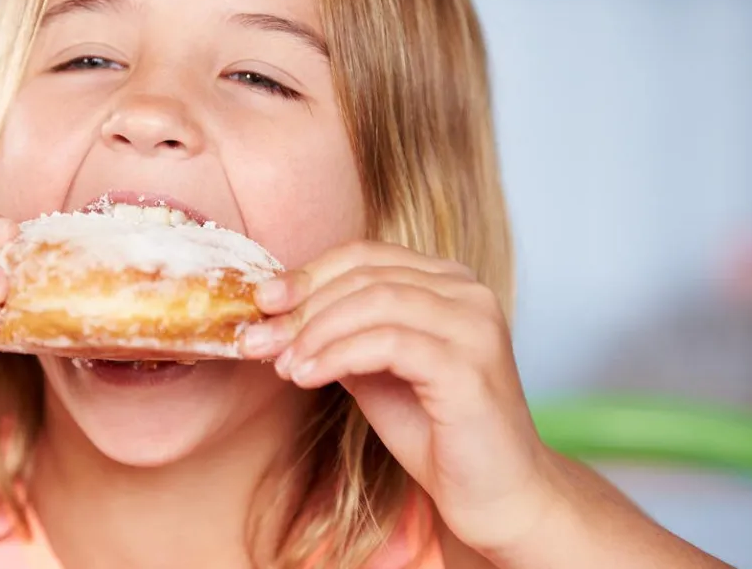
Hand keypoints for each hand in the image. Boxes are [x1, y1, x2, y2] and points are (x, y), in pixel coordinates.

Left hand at [240, 241, 557, 555]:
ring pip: (376, 301)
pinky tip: (307, 377)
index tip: (261, 300)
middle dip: (301, 306)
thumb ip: (340, 333)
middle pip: (366, 274)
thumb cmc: (435, 432)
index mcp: (448, 282)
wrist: (495, 495)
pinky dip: (338, 355)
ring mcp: (474, 326)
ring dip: (315, 332)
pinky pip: (388, 343)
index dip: (308, 273)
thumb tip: (277, 313)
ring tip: (281, 364)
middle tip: (257, 338)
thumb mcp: (374, 370)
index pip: (366, 255)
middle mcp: (468, 293)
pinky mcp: (469, 367)